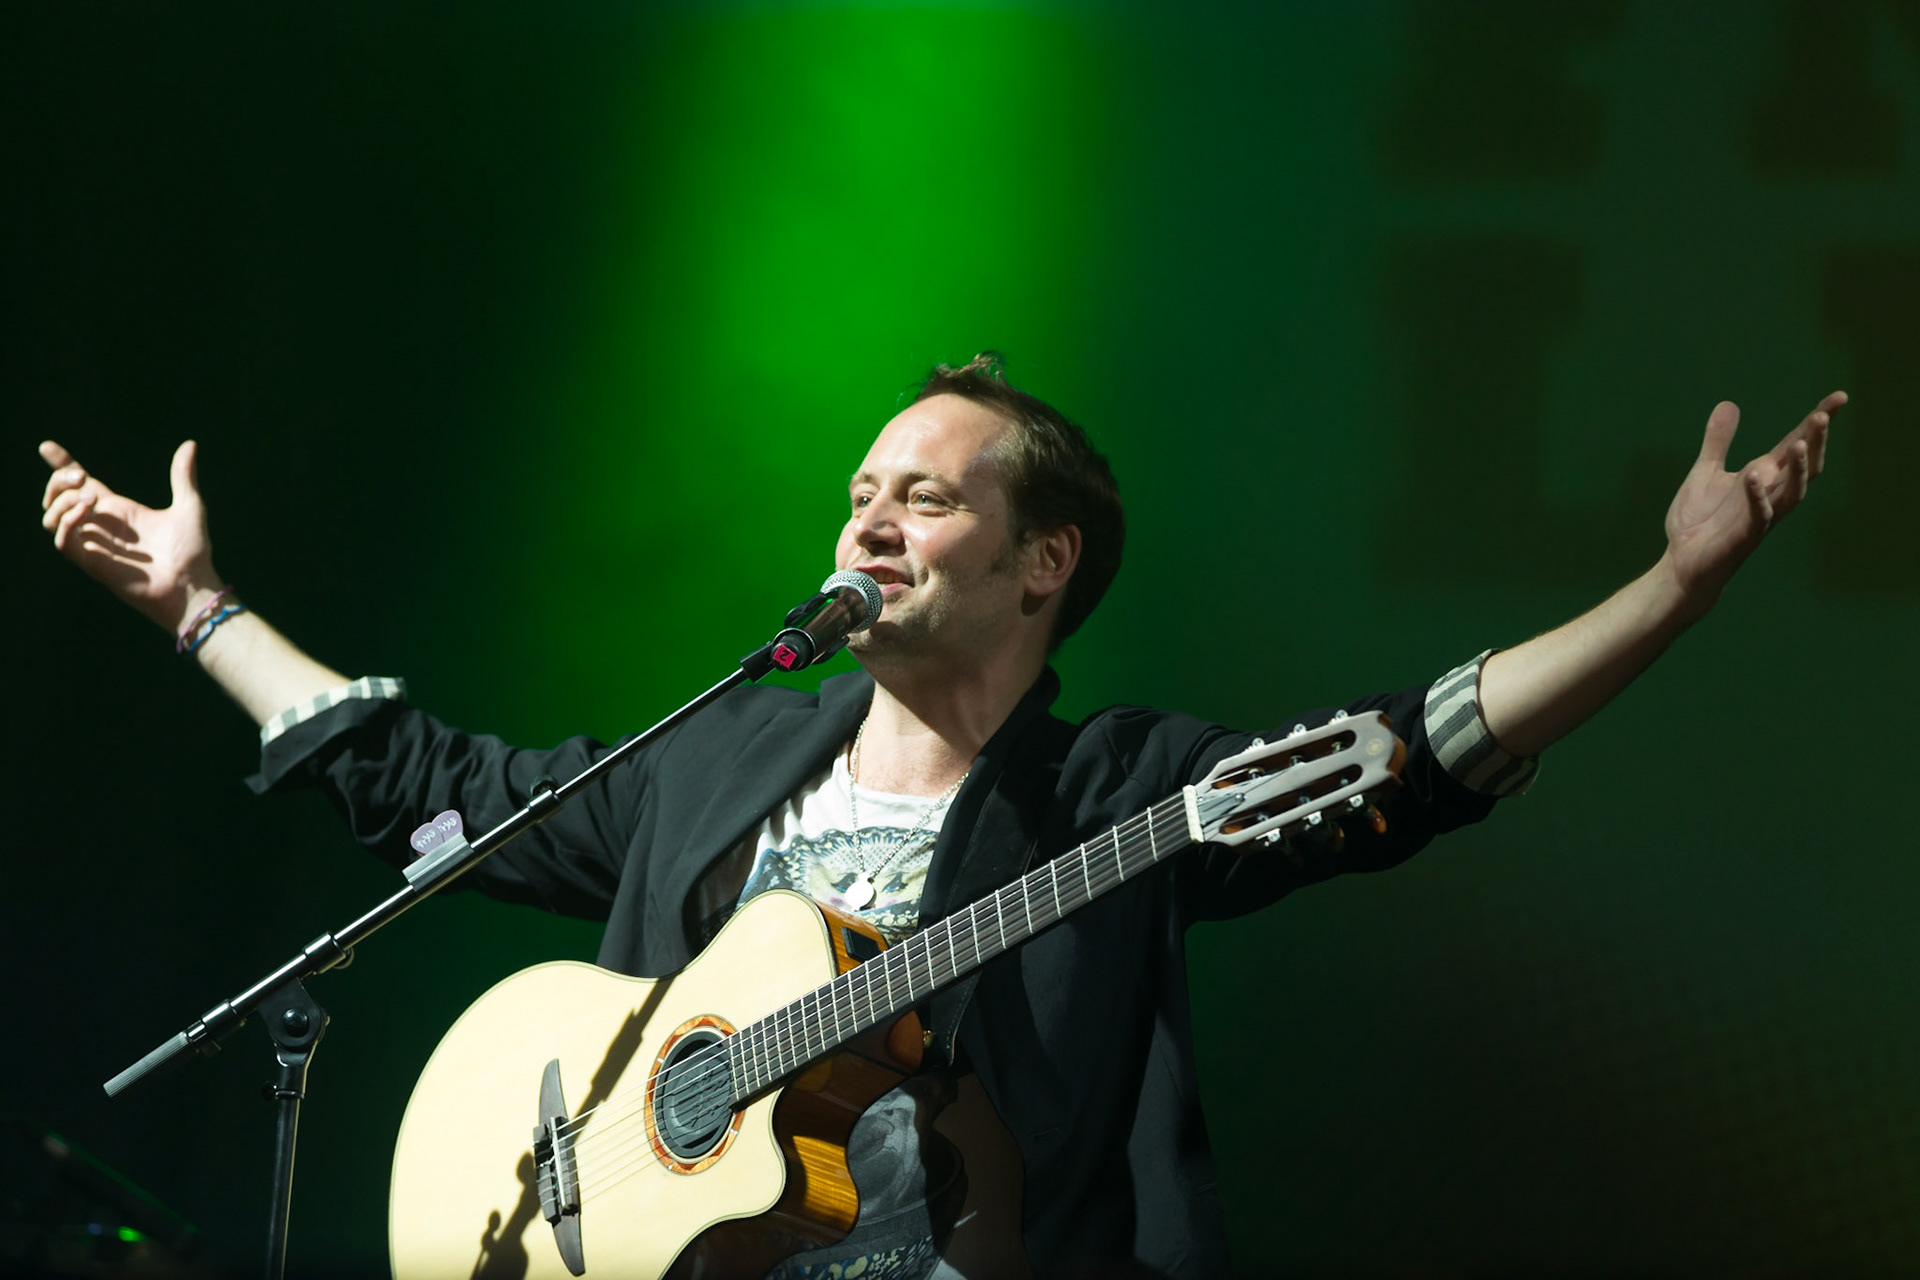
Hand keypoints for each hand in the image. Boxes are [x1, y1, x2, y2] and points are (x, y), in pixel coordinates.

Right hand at [39, 438, 222, 634]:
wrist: (194, 585)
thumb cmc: (192, 552)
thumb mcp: (189, 506)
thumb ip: (183, 476)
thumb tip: (190, 444)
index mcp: (117, 511)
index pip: (80, 485)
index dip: (61, 465)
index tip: (47, 447)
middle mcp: (101, 526)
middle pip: (58, 498)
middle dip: (59, 481)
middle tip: (80, 476)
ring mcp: (95, 545)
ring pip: (52, 519)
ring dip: (61, 502)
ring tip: (90, 498)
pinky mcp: (93, 563)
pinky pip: (63, 542)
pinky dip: (67, 522)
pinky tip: (87, 510)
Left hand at [1661, 391, 1843, 609]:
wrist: (1681, 564)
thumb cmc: (1700, 521)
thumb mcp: (1706, 472)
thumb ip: (1719, 441)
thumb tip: (1728, 403)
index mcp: (1763, 476)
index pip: (1795, 443)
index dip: (1816, 420)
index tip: (1839, 397)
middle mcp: (1769, 494)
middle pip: (1803, 466)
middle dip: (1814, 442)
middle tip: (1823, 415)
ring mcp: (1760, 516)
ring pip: (1791, 492)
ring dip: (1796, 469)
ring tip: (1800, 442)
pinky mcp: (1744, 537)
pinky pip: (1758, 516)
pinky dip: (1757, 496)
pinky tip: (1753, 476)